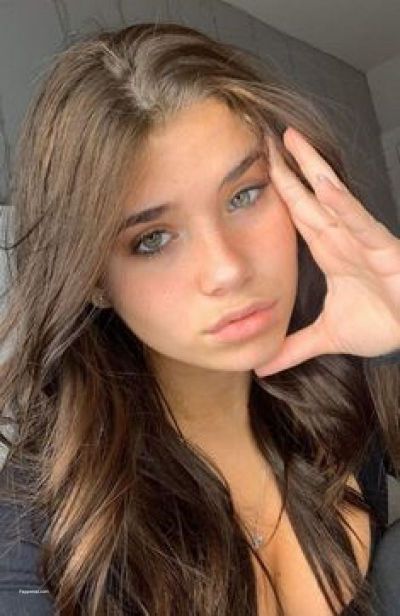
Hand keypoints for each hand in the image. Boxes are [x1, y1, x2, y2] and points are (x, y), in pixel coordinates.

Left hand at [254, 127, 399, 377]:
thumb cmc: (383, 324)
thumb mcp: (327, 336)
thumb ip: (293, 347)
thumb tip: (261, 365)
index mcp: (328, 252)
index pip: (296, 214)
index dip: (276, 190)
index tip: (253, 165)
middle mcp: (342, 240)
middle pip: (307, 197)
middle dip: (285, 167)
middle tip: (261, 135)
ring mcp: (363, 242)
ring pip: (333, 200)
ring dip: (311, 170)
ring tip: (289, 141)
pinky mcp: (384, 251)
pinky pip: (360, 223)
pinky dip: (343, 205)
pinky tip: (325, 184)